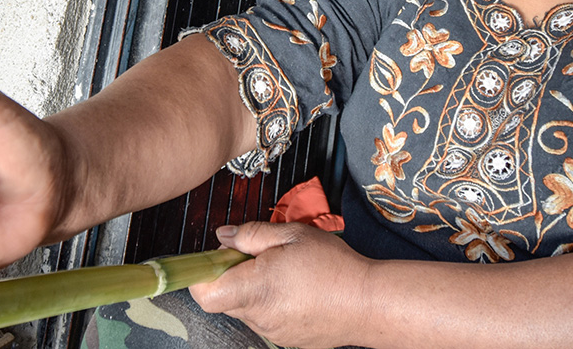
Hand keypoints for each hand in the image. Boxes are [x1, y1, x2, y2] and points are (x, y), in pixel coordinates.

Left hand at [189, 221, 372, 348]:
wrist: (369, 303)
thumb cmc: (334, 266)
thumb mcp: (292, 235)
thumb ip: (252, 234)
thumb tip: (223, 236)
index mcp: (255, 287)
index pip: (204, 291)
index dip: (202, 273)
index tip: (215, 256)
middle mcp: (258, 315)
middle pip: (224, 296)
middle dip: (233, 273)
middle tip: (259, 253)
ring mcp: (271, 330)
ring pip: (246, 306)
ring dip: (254, 287)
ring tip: (285, 270)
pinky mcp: (285, 338)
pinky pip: (265, 316)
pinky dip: (272, 301)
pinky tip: (296, 288)